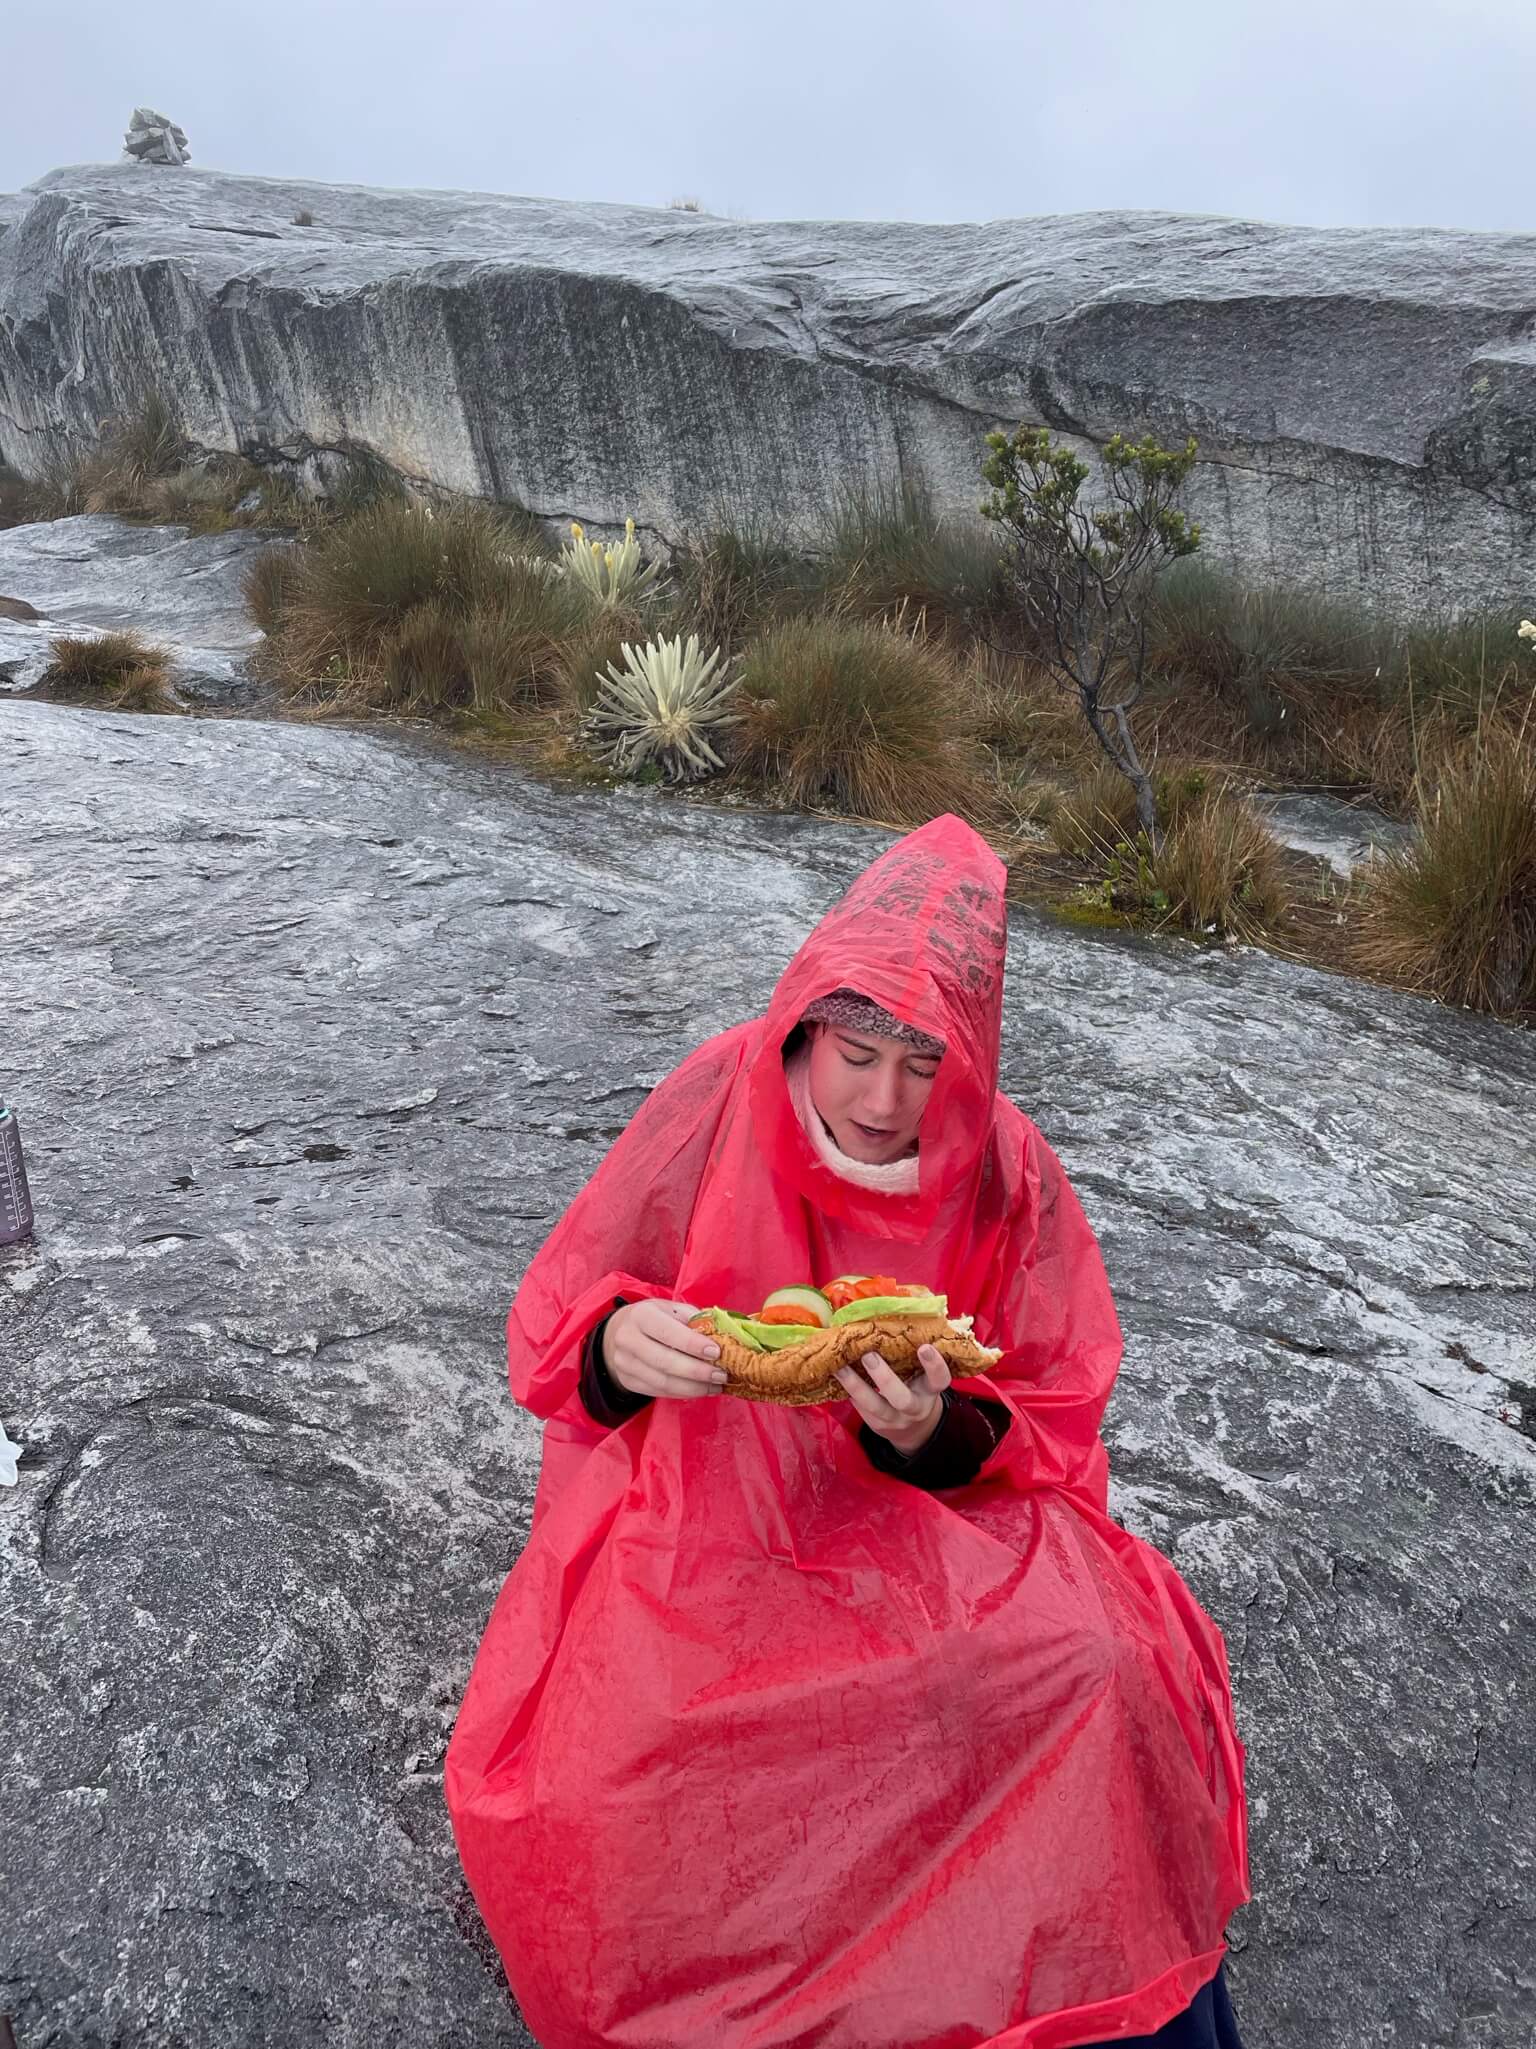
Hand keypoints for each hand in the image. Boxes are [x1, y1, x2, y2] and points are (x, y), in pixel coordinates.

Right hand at [604, 1300, 727, 1399]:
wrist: (620, 1331)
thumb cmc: (655, 1318)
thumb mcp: (672, 1309)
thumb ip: (694, 1321)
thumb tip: (722, 1338)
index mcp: (641, 1316)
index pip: (667, 1332)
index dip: (693, 1344)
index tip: (716, 1352)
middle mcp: (628, 1339)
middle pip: (665, 1362)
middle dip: (697, 1371)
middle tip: (721, 1375)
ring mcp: (625, 1363)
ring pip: (663, 1382)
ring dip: (694, 1387)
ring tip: (716, 1385)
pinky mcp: (628, 1381)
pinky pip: (659, 1392)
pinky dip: (684, 1393)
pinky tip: (701, 1389)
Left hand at [834, 1343, 950, 1455]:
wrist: (914, 1428)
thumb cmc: (917, 1388)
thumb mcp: (923, 1375)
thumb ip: (915, 1356)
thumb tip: (903, 1313)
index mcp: (931, 1390)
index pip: (940, 1379)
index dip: (934, 1365)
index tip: (924, 1347)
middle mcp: (916, 1407)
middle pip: (902, 1398)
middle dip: (884, 1377)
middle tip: (868, 1355)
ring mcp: (895, 1419)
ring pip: (875, 1406)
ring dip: (855, 1384)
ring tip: (840, 1366)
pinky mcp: (877, 1425)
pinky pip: (861, 1409)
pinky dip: (848, 1391)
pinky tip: (835, 1376)